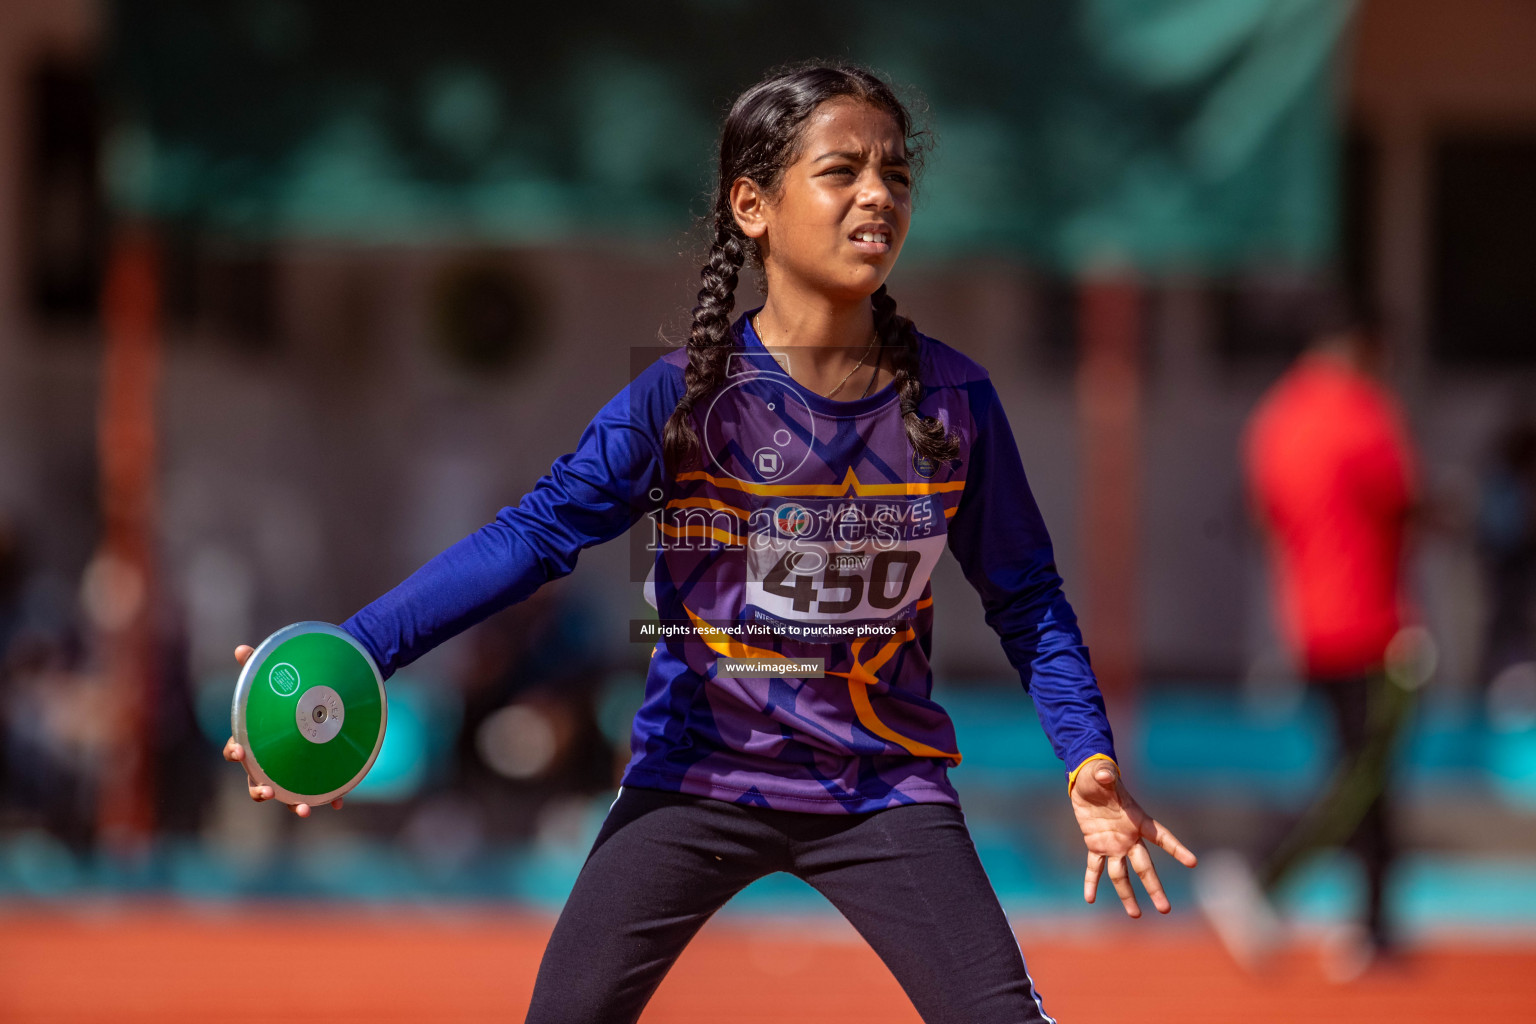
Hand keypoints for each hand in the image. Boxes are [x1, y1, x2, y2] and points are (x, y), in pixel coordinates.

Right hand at [224, 644, 343, 817]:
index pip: (237, 750)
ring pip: (288, 794)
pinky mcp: (317, 773)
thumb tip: (241, 649)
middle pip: (257, 781)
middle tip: (267, 791)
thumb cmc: (290, 689)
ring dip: (294, 804)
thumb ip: (257, 664)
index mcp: (254, 740)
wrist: (324, 693)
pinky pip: (322, 790)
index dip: (235, 753)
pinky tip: (339, 802)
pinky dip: (330, 798)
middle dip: (260, 790)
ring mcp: (292, 771)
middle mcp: (270, 761)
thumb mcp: (274, 674)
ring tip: (304, 809)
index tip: (239, 752)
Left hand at [1071, 759, 1195, 917]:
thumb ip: (1105, 775)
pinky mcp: (1095, 845)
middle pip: (1144, 866)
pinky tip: (1090, 898)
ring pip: (1121, 874)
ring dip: (1127, 894)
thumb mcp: (1102, 773)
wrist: (1087, 780)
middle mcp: (1129, 837)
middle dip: (1154, 887)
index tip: (1192, 862)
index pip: (1161, 837)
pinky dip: (1092, 882)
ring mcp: (1113, 843)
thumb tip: (1105, 774)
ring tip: (1135, 915)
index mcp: (1137, 820)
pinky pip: (1094, 867)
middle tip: (1165, 909)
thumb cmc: (1099, 774)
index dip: (1176, 849)